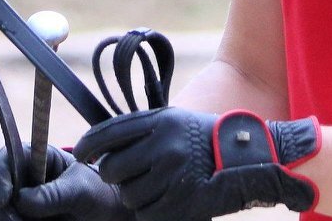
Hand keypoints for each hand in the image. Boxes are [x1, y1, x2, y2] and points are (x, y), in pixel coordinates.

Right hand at [0, 144, 134, 220]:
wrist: (108, 216)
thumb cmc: (99, 192)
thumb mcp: (82, 189)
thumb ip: (55, 193)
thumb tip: (22, 200)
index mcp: (32, 158)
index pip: (3, 159)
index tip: (4, 198)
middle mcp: (20, 180)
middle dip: (0, 210)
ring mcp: (19, 204)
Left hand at [74, 107, 320, 220]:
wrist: (250, 157)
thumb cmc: (205, 138)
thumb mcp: (174, 120)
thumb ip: (140, 130)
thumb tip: (101, 148)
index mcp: (160, 121)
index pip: (108, 133)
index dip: (88, 146)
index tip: (80, 155)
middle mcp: (164, 145)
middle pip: (112, 169)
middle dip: (113, 175)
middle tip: (126, 175)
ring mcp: (174, 174)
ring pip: (128, 195)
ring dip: (135, 196)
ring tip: (154, 187)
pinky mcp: (184, 202)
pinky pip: (147, 214)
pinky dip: (150, 212)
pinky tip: (164, 200)